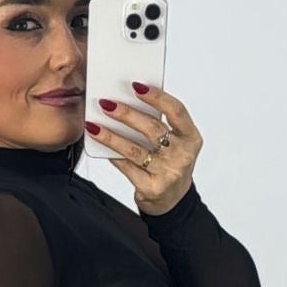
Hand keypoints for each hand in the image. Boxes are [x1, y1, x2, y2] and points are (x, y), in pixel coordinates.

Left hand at [84, 83, 202, 215]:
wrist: (171, 200)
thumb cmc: (169, 164)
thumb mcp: (174, 143)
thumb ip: (160, 123)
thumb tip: (127, 101)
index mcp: (191, 138)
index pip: (177, 111)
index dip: (157, 97)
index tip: (136, 86)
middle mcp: (183, 156)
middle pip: (152, 129)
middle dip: (127, 114)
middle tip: (107, 103)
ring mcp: (168, 173)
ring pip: (135, 150)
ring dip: (112, 136)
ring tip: (95, 125)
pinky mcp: (153, 188)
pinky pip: (128, 167)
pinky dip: (113, 155)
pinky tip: (101, 146)